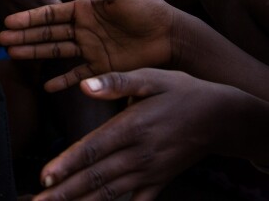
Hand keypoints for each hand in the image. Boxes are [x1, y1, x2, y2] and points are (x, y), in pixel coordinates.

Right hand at [0, 0, 175, 91]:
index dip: (31, 17)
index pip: (51, 13)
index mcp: (84, 9)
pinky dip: (62, 81)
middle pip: (48, 33)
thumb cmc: (146, 7)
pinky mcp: (101, 67)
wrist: (170, 33)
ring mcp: (90, 48)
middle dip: (25, 35)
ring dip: (35, 53)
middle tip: (2, 39)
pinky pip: (77, 74)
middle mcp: (83, 29)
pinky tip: (46, 86)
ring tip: (14, 54)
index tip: (12, 20)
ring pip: (56, 52)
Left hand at [33, 68, 229, 200]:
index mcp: (132, 128)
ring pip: (109, 193)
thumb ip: (117, 82)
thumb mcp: (152, 78)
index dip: (66, 165)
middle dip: (64, 193)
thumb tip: (85, 85)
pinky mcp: (159, 182)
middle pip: (95, 177)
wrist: (223, 118)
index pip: (92, 150)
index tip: (45, 177)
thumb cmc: (183, 92)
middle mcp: (139, 155)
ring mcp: (149, 172)